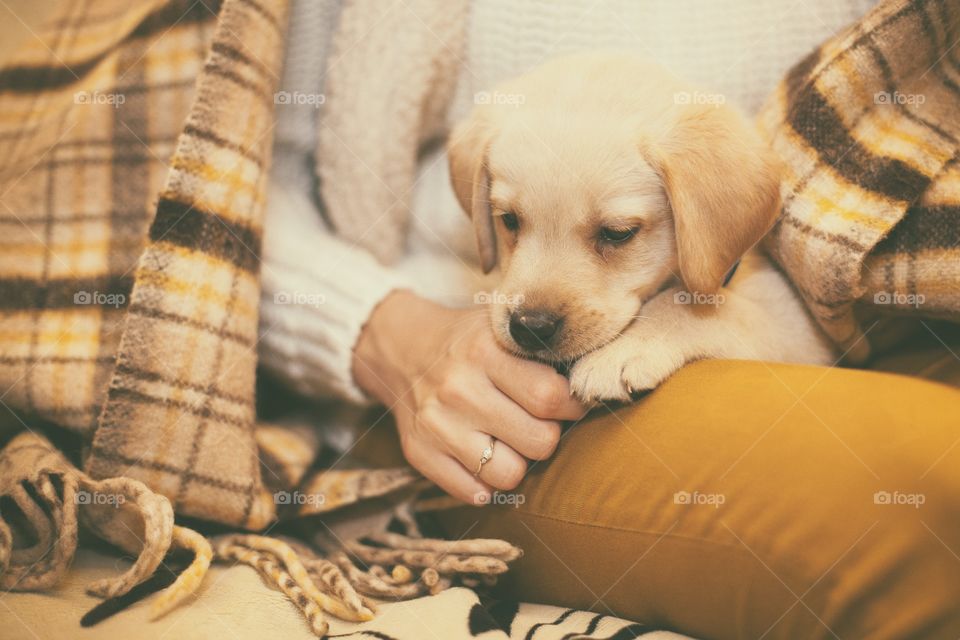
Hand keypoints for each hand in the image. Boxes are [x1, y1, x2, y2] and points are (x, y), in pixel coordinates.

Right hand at [353, 290, 587, 503]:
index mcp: (485, 351)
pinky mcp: (418, 452)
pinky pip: (473, 493)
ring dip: (519, 461)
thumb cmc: (470, 341)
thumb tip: (595, 386)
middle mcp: (458, 389)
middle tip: (540, 422)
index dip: (573, 405)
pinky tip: (485, 455)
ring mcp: (436, 424)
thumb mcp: (503, 329)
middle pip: (539, 442)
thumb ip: (544, 352)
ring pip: (509, 475)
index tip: (570, 402)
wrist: (403, 349)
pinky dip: (486, 482)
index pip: (551, 397)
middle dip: (548, 435)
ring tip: (511, 439)